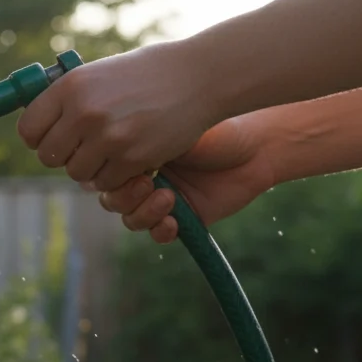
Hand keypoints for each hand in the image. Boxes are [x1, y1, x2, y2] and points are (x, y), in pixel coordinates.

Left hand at [16, 41, 220, 192]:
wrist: (200, 76)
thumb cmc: (148, 73)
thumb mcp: (100, 73)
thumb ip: (69, 97)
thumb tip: (37, 125)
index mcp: (71, 87)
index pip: (28, 130)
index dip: (39, 138)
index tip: (53, 136)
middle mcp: (85, 112)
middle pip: (49, 157)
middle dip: (64, 156)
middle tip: (85, 146)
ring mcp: (109, 137)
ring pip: (77, 173)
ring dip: (91, 167)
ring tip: (112, 147)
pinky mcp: (132, 158)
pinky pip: (106, 183)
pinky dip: (115, 176)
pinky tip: (130, 156)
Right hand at [97, 113, 277, 243]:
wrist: (258, 146)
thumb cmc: (216, 129)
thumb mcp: (173, 127)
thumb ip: (140, 140)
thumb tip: (107, 151)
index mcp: (136, 152)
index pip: (103, 172)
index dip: (106, 176)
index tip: (122, 165)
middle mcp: (144, 177)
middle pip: (111, 199)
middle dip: (123, 196)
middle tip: (147, 182)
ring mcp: (161, 200)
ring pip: (130, 218)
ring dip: (142, 213)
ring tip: (168, 198)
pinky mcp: (182, 219)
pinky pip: (157, 234)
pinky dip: (161, 230)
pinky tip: (174, 221)